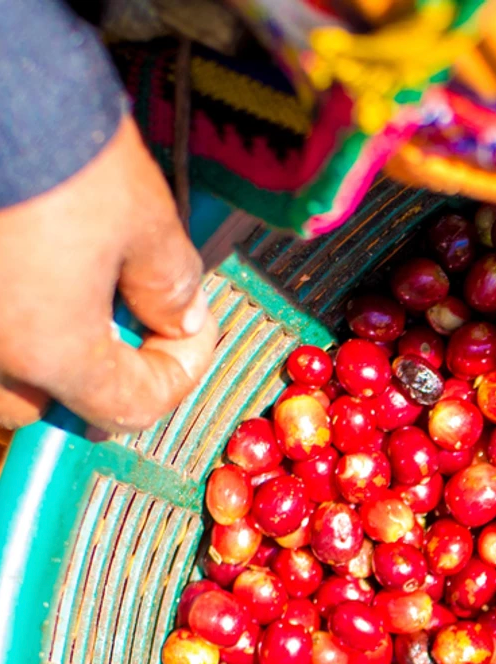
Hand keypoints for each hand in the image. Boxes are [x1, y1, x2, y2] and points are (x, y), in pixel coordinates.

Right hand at [0, 114, 217, 433]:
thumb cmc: (56, 144)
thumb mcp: (142, 219)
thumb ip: (169, 284)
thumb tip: (180, 315)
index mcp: (47, 352)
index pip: (130, 405)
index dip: (177, 374)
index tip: (194, 332)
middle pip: (47, 401)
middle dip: (93, 375)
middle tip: (128, 321)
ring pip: (0, 367)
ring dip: (39, 346)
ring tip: (73, 290)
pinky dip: (7, 306)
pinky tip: (29, 259)